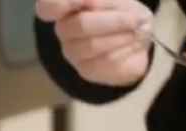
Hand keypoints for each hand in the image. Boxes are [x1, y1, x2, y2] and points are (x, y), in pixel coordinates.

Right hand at [35, 0, 152, 86]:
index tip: (84, 1)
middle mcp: (64, 30)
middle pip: (80, 24)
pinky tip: (132, 44)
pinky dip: (125, 49)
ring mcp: (72, 52)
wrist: (138, 37)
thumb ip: (102, 1)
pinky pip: (105, 60)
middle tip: (135, 18)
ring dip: (122, 36)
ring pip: (93, 45)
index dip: (62, 3)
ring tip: (137, 30)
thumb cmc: (122, 11)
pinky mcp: (85, 70)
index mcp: (66, 8)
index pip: (47, 6)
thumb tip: (92, 3)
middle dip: (113, 21)